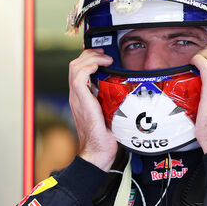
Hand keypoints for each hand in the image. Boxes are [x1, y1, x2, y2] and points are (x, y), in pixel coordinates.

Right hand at [68, 49, 117, 170]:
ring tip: (105, 59)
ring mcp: (77, 97)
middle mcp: (76, 95)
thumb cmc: (107, 136)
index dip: (90, 59)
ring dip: (91, 58)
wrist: (98, 151)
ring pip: (75, 66)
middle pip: (75, 64)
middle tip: (105, 55)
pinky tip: (102, 66)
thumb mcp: (112, 112)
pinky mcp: (81, 100)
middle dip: (90, 54)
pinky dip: (90, 66)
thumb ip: (115, 100)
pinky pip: (79, 75)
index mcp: (82, 97)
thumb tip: (131, 91)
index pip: (79, 70)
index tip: (104, 57)